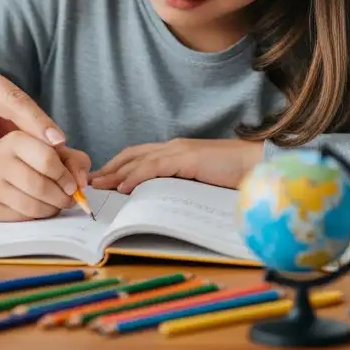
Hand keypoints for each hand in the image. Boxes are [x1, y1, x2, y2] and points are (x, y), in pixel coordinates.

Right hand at [0, 131, 90, 221]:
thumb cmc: (24, 159)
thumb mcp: (48, 149)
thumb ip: (73, 160)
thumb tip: (81, 183)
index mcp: (15, 140)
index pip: (48, 160)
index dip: (65, 176)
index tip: (72, 185)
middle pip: (41, 186)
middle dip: (61, 198)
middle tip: (69, 200)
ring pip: (32, 206)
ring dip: (52, 210)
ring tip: (56, 205)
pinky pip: (22, 218)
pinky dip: (37, 217)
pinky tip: (40, 209)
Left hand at [90, 139, 261, 193]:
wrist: (259, 166)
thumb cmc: (234, 177)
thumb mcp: (200, 182)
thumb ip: (180, 185)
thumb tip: (160, 202)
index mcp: (177, 151)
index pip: (139, 155)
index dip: (118, 166)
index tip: (102, 180)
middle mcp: (174, 147)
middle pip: (132, 154)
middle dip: (109, 168)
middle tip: (90, 183)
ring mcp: (180, 151)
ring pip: (139, 159)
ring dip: (115, 173)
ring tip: (98, 186)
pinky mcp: (188, 159)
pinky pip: (155, 167)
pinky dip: (136, 176)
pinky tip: (124, 187)